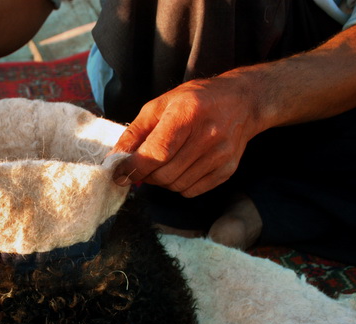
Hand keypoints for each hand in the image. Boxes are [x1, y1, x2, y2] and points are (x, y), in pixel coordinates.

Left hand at [111, 75, 259, 197]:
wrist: (241, 102)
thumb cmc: (194, 101)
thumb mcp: (160, 105)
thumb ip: (135, 133)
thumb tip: (114, 159)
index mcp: (187, 113)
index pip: (156, 152)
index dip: (134, 167)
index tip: (118, 174)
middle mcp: (208, 134)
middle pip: (165, 174)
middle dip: (145, 175)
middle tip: (142, 166)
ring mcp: (220, 154)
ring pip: (176, 186)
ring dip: (161, 181)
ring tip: (162, 164)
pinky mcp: (228, 169)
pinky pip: (192, 191)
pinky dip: (179, 185)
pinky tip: (180, 168)